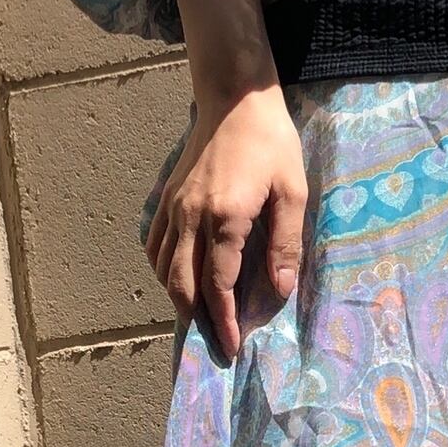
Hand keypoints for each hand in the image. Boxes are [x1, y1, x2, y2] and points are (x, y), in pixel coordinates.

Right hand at [144, 83, 307, 358]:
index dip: (225, 320)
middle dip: (197, 321)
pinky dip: (162, 271)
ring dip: (178, 299)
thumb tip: (279, 290)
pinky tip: (177, 280)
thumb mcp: (293, 190)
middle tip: (213, 345)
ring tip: (199, 319)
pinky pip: (155, 245)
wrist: (235, 99)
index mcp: (225, 217)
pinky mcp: (167, 197)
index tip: (232, 347)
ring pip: (164, 269)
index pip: (219, 285)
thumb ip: (284, 243)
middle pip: (183, 284)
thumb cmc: (271, 142)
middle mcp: (191, 216)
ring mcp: (174, 207)